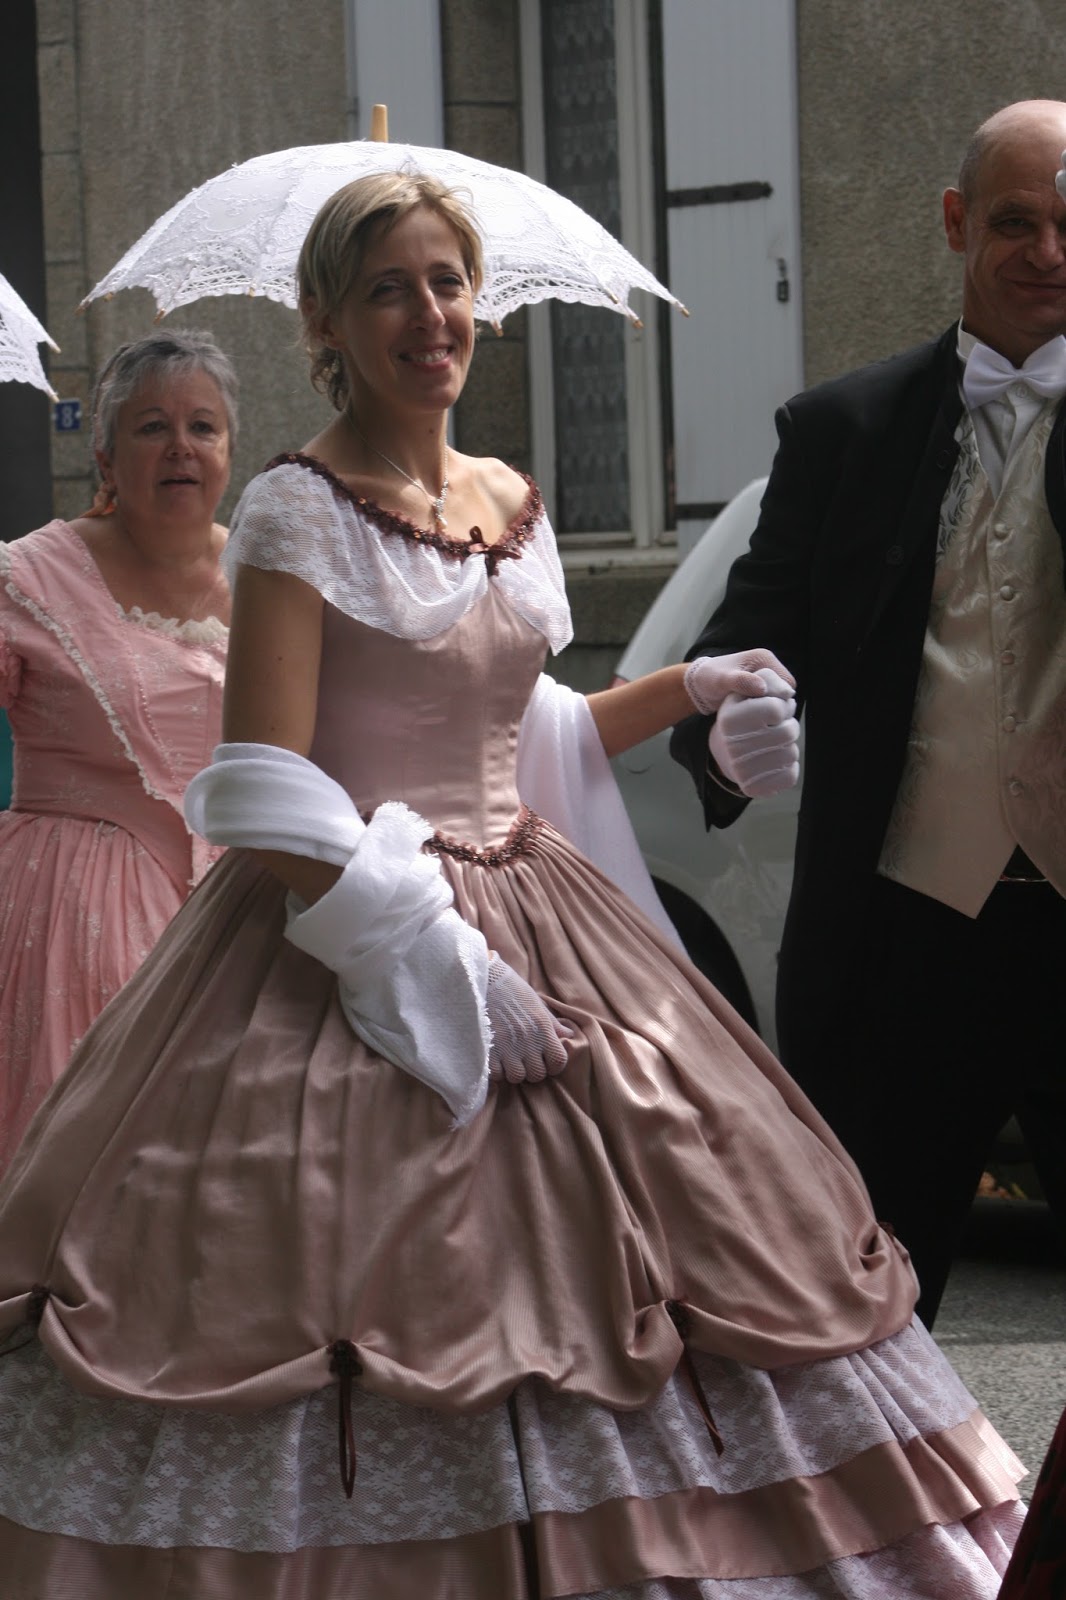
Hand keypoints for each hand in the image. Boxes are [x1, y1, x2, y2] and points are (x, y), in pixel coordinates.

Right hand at [485, 957, 570, 1083]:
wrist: (484, 978)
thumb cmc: (512, 990)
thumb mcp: (537, 1004)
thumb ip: (553, 1024)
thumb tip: (569, 1036)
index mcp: (543, 1028)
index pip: (558, 1061)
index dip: (553, 1065)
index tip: (545, 1060)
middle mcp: (527, 1039)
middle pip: (537, 1074)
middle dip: (532, 1070)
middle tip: (524, 1060)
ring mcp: (506, 1045)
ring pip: (516, 1077)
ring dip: (513, 1072)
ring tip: (508, 1060)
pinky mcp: (487, 1048)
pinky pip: (496, 1074)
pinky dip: (496, 1071)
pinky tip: (494, 1059)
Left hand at [683, 649, 795, 715]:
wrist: (698, 685)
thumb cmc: (709, 679)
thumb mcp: (722, 680)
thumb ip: (740, 681)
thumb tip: (762, 688)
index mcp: (765, 658)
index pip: (787, 682)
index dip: (779, 698)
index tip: (763, 710)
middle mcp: (769, 666)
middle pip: (785, 692)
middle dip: (775, 704)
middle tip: (756, 714)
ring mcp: (766, 678)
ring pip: (779, 699)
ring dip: (769, 708)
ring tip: (752, 714)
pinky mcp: (761, 689)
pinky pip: (771, 703)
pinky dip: (764, 710)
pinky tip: (752, 715)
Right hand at [708, 667, 799, 797]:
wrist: (726, 752)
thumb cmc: (744, 715)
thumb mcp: (748, 691)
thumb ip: (768, 680)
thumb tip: (788, 694)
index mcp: (729, 719)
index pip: (776, 709)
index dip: (783, 706)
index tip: (774, 709)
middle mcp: (732, 747)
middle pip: (788, 733)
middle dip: (789, 726)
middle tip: (778, 727)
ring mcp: (742, 771)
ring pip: (791, 754)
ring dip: (788, 746)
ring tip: (774, 744)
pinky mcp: (755, 789)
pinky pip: (790, 776)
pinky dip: (789, 767)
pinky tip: (774, 761)